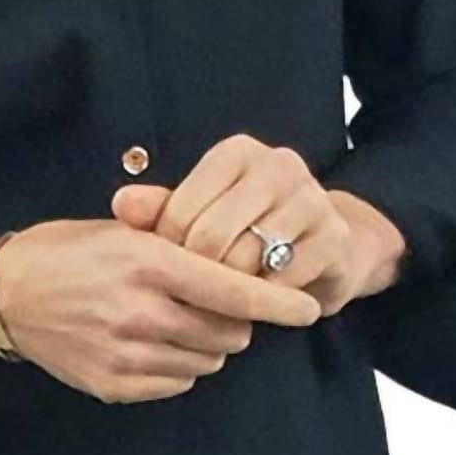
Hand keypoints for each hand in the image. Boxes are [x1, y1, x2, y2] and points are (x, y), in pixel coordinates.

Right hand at [0, 217, 320, 404]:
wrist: (2, 295)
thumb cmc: (65, 252)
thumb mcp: (120, 230)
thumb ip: (179, 244)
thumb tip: (238, 263)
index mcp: (147, 263)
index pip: (233, 290)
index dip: (278, 302)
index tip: (308, 309)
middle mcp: (141, 312)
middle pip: (230, 332)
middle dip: (236, 320)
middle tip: (216, 304)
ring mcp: (127, 354)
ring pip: (208, 360)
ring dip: (207, 343)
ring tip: (177, 321)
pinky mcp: (115, 385)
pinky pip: (177, 383)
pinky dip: (179, 366)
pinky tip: (153, 343)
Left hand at [109, 134, 407, 316]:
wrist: (326, 249)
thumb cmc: (247, 231)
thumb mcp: (200, 215)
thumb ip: (159, 210)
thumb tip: (121, 205)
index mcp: (237, 152)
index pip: (180, 210)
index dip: (168, 250)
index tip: (173, 267)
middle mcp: (278, 165)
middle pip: (211, 237)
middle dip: (197, 274)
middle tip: (196, 293)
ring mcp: (312, 198)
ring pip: (246, 262)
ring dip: (229, 293)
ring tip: (225, 300)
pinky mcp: (334, 237)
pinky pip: (282, 283)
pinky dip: (264, 302)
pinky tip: (259, 302)